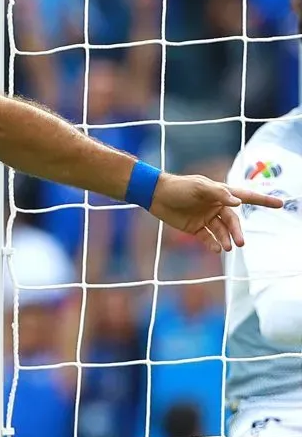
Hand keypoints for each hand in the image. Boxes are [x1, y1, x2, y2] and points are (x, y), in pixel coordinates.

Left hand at [149, 174, 283, 252]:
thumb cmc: (179, 187)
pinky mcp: (195, 228)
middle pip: (233, 221)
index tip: (279, 204)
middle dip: (237, 231)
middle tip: (240, 242)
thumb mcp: (199, 187)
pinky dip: (212, 244)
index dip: (263, 201)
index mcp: (220, 194)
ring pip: (222, 231)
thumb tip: (238, 202)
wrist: (156, 195)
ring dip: (226, 239)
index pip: (246, 197)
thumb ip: (218, 193)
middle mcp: (216, 206)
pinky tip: (216, 249)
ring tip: (226, 247)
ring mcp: (206, 218)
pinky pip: (208, 238)